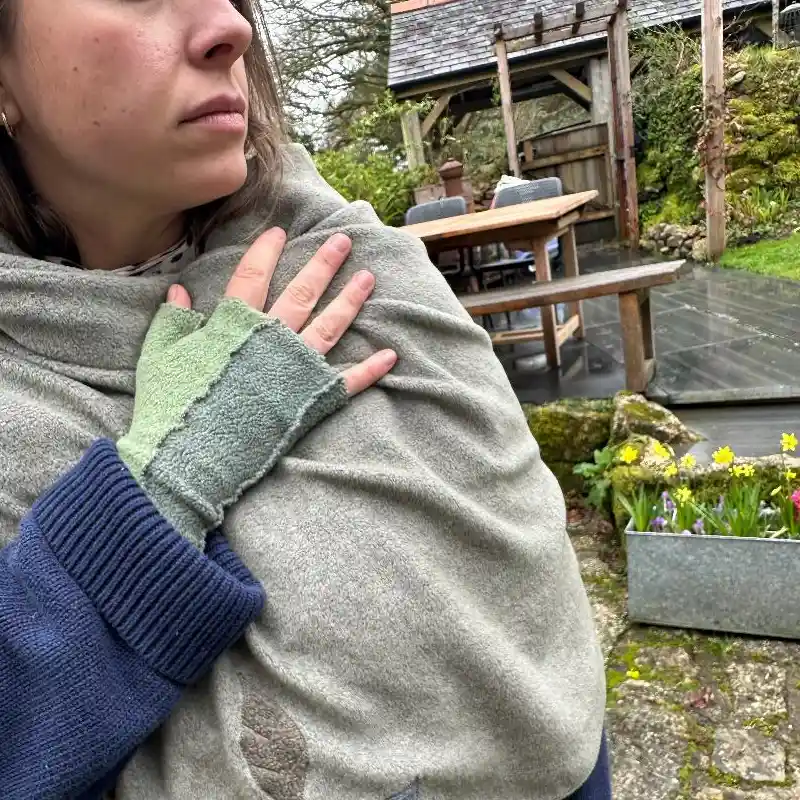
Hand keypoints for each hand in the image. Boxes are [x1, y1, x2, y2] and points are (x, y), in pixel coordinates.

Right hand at [118, 228, 395, 549]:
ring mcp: (297, 369)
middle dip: (324, 264)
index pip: (252, 276)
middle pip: (303, 292)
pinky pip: (347, 381)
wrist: (192, 458)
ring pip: (331, 326)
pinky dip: (370, 370)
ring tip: (368, 278)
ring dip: (351, 300)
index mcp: (234, 326)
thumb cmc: (172, 408)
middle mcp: (273, 340)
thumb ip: (173, 322)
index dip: (265, 251)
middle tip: (343, 241)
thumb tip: (179, 292)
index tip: (279, 232)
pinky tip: (390, 355)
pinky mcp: (311, 399)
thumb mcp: (160, 358)